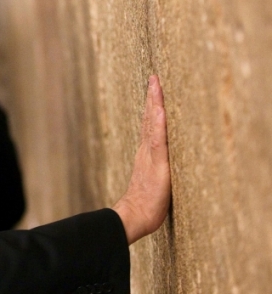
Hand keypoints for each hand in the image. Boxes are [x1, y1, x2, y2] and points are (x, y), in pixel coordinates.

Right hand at [112, 75, 170, 243]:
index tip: (154, 87)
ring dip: (155, 103)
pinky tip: (159, 110)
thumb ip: (154, 168)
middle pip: (150, 119)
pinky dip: (158, 124)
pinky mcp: (157, 165)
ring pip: (154, 125)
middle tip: (154, 77)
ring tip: (156, 85)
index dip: (153, 106)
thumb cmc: (145, 205)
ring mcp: (151, 156)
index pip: (151, 124)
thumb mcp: (153, 181)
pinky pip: (158, 140)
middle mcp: (147, 150)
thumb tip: (159, 162)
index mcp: (147, 153)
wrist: (134, 216)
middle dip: (153, 97)